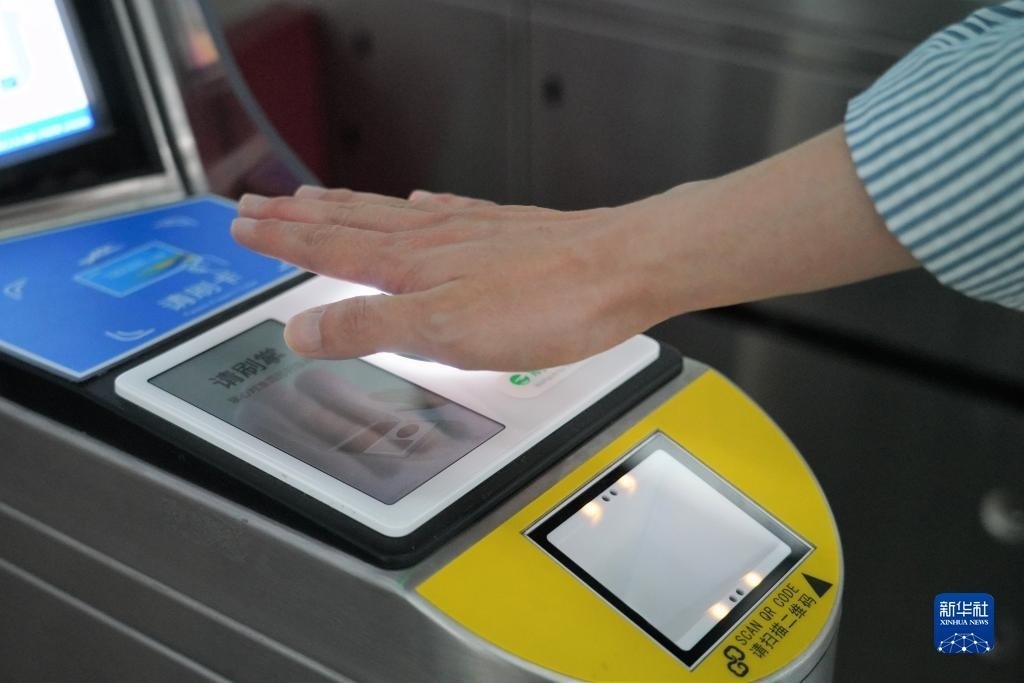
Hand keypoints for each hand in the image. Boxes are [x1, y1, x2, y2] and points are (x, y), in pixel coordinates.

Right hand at [232, 187, 666, 369]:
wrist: (623, 269)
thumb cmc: (546, 303)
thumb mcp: (444, 331)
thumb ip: (371, 327)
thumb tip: (302, 328)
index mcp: (410, 264)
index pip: (328, 247)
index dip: (281, 240)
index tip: (243, 227)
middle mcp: (433, 238)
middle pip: (349, 221)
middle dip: (298, 217)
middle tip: (258, 205)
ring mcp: (469, 231)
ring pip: (390, 214)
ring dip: (345, 207)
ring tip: (315, 200)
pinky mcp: (503, 232)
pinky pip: (443, 211)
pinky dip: (417, 206)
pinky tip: (419, 202)